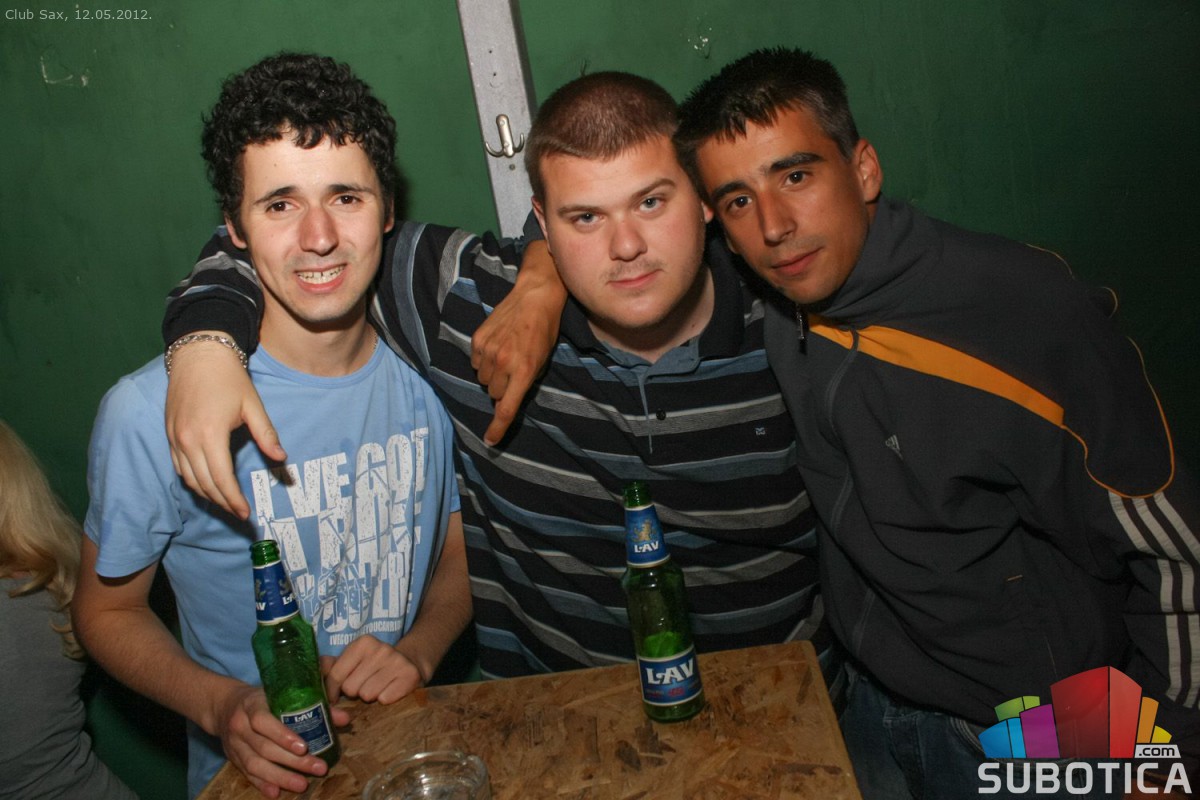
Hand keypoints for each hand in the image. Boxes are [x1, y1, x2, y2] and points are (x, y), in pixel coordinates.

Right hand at [165, 334, 285, 518]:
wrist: (197, 355)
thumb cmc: (229, 378)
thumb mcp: (253, 405)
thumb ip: (266, 434)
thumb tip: (281, 458)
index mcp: (210, 434)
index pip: (221, 479)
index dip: (234, 500)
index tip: (245, 513)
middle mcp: (188, 440)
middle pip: (204, 484)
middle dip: (223, 503)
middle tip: (239, 514)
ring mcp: (175, 438)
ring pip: (189, 479)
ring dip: (207, 494)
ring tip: (226, 502)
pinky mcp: (169, 434)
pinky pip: (178, 467)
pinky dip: (193, 480)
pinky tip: (207, 484)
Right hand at [212, 683, 344, 797]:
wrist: (223, 705)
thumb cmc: (262, 698)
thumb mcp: (281, 694)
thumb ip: (312, 704)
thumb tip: (345, 718)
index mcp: (252, 705)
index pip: (264, 721)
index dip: (283, 735)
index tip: (304, 746)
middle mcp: (240, 726)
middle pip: (264, 747)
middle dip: (292, 761)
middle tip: (318, 768)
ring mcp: (235, 744)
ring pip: (255, 764)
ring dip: (280, 777)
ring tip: (302, 784)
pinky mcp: (233, 759)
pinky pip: (247, 774)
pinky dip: (262, 784)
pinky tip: (276, 793)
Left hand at [320, 635, 425, 705]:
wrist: (411, 663)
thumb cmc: (375, 666)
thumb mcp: (354, 661)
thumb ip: (332, 666)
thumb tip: (315, 668)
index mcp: (363, 643)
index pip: (336, 675)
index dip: (333, 691)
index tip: (336, 696)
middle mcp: (381, 649)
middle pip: (351, 688)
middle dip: (356, 692)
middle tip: (366, 685)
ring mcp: (397, 661)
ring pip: (367, 695)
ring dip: (371, 696)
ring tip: (378, 687)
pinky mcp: (410, 675)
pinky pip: (385, 699)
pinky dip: (386, 699)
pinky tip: (390, 690)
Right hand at [470, 240, 563, 445]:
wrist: (534, 297)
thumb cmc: (544, 331)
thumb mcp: (543, 360)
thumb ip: (526, 381)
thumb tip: (508, 398)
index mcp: (524, 372)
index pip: (506, 408)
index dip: (497, 428)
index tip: (490, 441)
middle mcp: (504, 363)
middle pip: (493, 394)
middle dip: (501, 388)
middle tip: (513, 371)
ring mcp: (489, 351)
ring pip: (483, 379)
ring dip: (492, 374)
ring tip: (505, 355)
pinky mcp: (478, 340)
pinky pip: (475, 363)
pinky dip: (483, 360)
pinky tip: (496, 345)